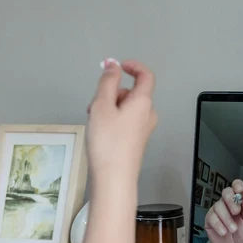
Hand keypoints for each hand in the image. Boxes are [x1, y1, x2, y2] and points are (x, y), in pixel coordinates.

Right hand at [86, 59, 157, 185]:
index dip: (133, 66)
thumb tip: (113, 64)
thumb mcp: (102, 106)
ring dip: (109, 108)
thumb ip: (107, 81)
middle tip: (95, 106)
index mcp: (143, 102)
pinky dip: (112, 120)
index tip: (116, 66)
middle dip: (112, 93)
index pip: (146, 75)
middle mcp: (148, 114)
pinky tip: (100, 133)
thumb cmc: (108, 141)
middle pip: (132, 93)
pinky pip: (125, 121)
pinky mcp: (137, 141)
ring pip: (126, 108)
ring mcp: (144, 129)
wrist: (114, 178)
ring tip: (95, 122)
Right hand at [204, 179, 242, 242]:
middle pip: (225, 192)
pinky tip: (224, 233)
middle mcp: (226, 203)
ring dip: (227, 219)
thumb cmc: (242, 232)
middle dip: (231, 201)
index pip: (235, 187)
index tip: (240, 190)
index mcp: (237, 201)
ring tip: (233, 230)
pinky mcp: (209, 220)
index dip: (237, 185)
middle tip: (236, 212)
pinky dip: (219, 226)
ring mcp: (216, 210)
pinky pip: (212, 218)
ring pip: (219, 207)